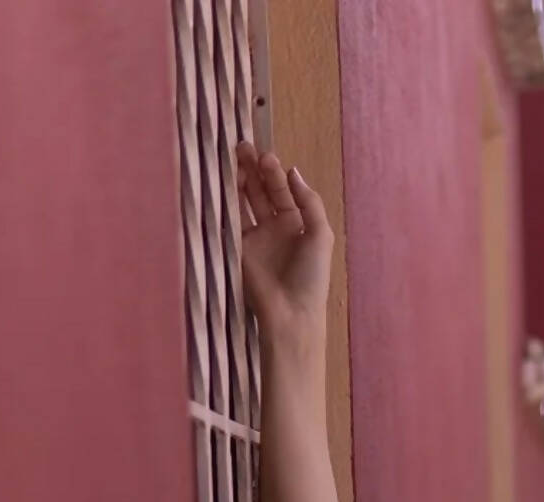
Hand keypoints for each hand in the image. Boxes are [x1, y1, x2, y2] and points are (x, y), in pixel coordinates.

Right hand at [236, 144, 332, 345]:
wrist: (289, 312)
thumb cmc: (310, 276)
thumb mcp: (320, 234)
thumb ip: (309, 201)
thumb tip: (292, 170)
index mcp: (297, 223)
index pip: (282, 189)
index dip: (273, 171)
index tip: (265, 155)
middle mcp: (275, 226)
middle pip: (261, 190)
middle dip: (253, 169)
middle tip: (243, 148)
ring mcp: (255, 236)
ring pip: (244, 201)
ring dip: (239, 180)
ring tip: (233, 159)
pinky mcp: (238, 247)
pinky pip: (230, 218)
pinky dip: (226, 201)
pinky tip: (224, 183)